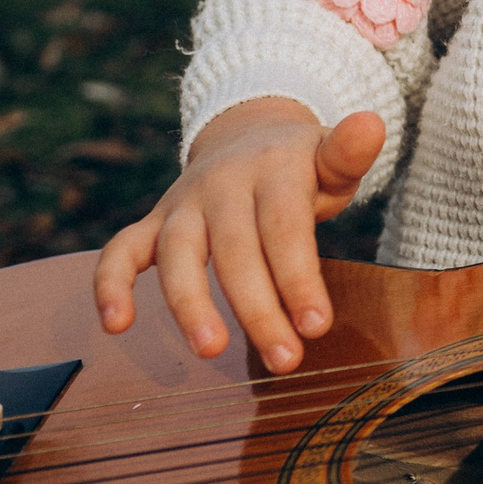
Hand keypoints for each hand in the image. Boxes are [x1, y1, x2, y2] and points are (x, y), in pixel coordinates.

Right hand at [91, 99, 383, 373]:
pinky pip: (120, 251)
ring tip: (210, 351)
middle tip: (285, 359)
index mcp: (272, 169)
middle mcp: (222, 184)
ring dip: (189, 304)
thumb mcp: (332, 158)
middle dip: (259, 310)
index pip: (284, 228)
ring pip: (178, 255)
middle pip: (236, 250)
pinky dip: (109, 285)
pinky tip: (115, 326)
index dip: (298, 278)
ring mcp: (183, 204)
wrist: (249, 136)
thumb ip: (349, 153)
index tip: (317, 326)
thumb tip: (373, 123)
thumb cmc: (301, 167)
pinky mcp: (153, 223)